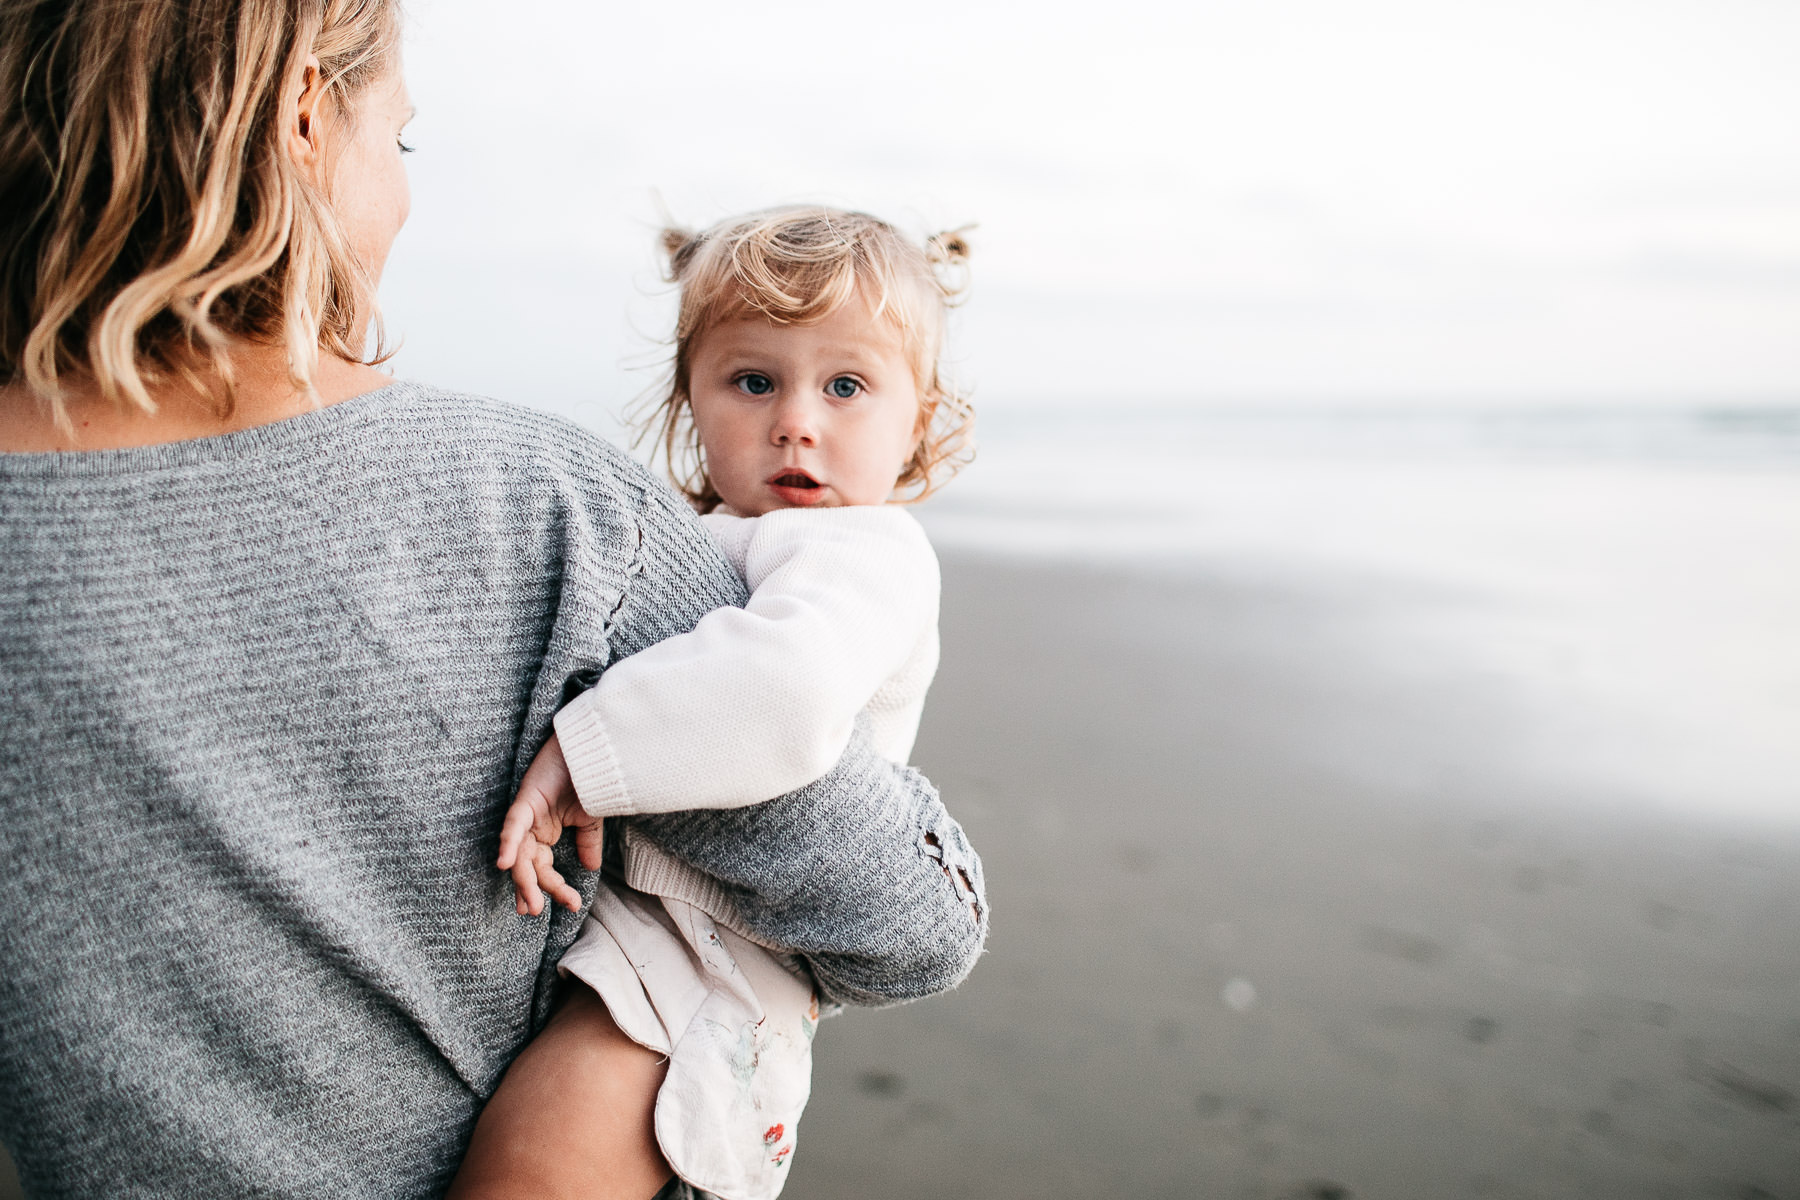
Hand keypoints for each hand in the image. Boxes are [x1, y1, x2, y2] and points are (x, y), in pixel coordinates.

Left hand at [497, 734, 604, 916]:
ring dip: (522, 879)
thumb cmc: (588, 779)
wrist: (591, 751)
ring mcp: (526, 816)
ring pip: (519, 853)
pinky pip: (513, 826)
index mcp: (545, 834)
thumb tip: (591, 869)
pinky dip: (509, 844)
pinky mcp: (525, 801)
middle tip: (534, 912)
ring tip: (529, 904)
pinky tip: (505, 864)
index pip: (545, 868)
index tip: (573, 904)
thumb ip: (588, 843)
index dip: (557, 888)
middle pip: (527, 865)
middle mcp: (532, 829)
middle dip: (530, 890)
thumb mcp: (590, 818)